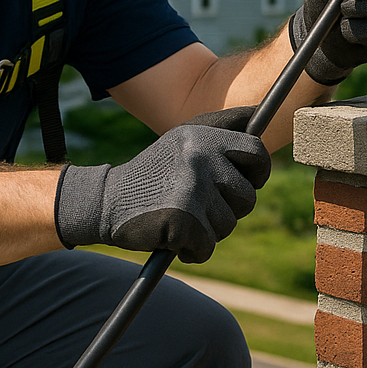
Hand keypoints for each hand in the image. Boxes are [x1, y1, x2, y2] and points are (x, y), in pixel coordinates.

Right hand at [54, 106, 270, 263]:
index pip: (256, 152)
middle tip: (199, 206)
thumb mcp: (184, 139)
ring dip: (208, 231)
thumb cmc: (154, 173)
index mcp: (202, 136)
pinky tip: (171, 237)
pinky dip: (192, 250)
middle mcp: (199, 157)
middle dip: (228, 209)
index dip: (259, 172)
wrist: (107, 201)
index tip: (249, 182)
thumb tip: (258, 116)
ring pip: (228, 225)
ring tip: (181, 217)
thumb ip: (220, 127)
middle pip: (247, 197)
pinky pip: (207, 247)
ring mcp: (191, 188)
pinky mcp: (182, 220)